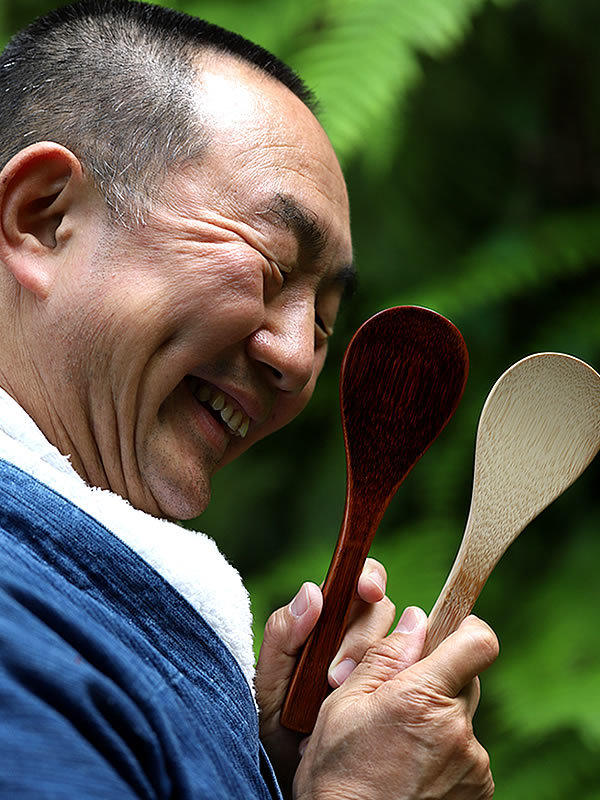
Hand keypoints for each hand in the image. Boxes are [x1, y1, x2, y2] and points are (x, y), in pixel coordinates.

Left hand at [255, 558, 395, 796]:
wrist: (292, 775)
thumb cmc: (275, 725)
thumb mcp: (268, 682)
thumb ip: (282, 636)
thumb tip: (312, 592)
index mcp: (325, 623)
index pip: (356, 584)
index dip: (369, 579)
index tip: (369, 591)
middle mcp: (354, 639)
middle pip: (380, 612)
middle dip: (360, 638)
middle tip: (333, 674)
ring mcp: (377, 667)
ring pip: (397, 643)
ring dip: (373, 665)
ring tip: (338, 693)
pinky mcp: (391, 694)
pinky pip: (408, 680)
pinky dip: (390, 689)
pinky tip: (364, 710)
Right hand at [293, 614, 498, 799]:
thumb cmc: (338, 775)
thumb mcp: (343, 705)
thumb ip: (384, 658)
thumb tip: (416, 620)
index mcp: (422, 697)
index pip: (477, 643)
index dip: (467, 629)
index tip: (450, 631)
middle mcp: (458, 729)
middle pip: (466, 679)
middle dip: (437, 680)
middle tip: (400, 702)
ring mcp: (473, 764)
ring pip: (461, 717)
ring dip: (438, 720)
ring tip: (399, 747)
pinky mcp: (479, 791)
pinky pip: (466, 753)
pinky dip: (444, 754)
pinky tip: (411, 770)